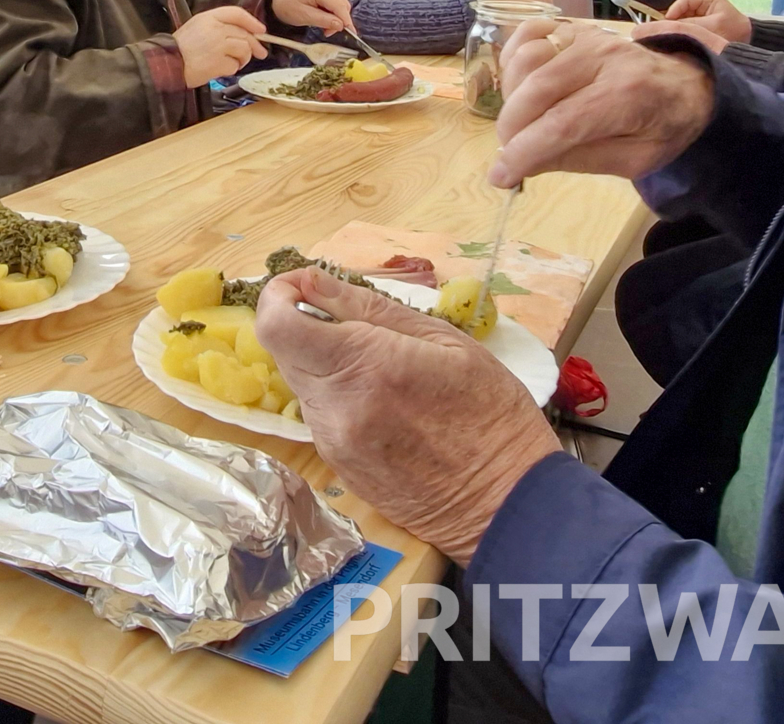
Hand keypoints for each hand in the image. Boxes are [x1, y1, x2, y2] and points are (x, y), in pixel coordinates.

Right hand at [172, 6, 266, 86]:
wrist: (168, 64)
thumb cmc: (181, 48)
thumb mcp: (197, 27)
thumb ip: (218, 26)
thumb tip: (244, 34)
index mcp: (209, 17)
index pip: (237, 14)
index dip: (252, 22)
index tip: (261, 30)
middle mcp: (215, 28)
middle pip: (245, 34)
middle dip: (255, 45)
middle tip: (260, 53)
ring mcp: (218, 45)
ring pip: (244, 50)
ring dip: (243, 59)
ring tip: (234, 63)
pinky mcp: (219, 62)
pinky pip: (235, 66)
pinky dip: (231, 70)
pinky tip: (221, 70)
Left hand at [257, 269, 558, 563]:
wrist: (507, 503)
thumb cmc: (492, 412)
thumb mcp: (443, 340)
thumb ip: (368, 307)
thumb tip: (313, 281)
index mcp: (363, 367)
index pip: (276, 325)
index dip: (278, 296)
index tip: (304, 284)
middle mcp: (335, 409)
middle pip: (281, 352)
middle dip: (300, 323)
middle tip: (345, 317)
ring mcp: (333, 444)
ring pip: (299, 383)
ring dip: (320, 360)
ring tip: (376, 360)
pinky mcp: (338, 467)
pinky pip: (319, 415)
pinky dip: (335, 393)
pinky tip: (380, 397)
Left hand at [271, 0, 354, 34]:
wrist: (277, 0)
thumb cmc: (287, 6)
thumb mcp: (304, 16)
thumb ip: (323, 20)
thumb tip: (340, 25)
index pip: (339, 6)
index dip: (346, 21)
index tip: (350, 34)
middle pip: (343, 6)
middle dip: (341, 21)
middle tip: (329, 33)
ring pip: (342, 6)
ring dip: (338, 19)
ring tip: (325, 29)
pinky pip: (336, 6)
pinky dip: (334, 15)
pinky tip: (325, 22)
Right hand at [489, 19, 714, 186]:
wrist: (690, 82)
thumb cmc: (663, 126)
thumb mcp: (633, 160)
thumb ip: (578, 159)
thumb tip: (521, 164)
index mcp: (629, 96)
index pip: (562, 124)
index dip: (524, 152)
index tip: (500, 176)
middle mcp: (605, 57)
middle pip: (537, 89)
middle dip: (512, 128)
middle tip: (510, 153)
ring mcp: (587, 36)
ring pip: (526, 60)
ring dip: (510, 98)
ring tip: (521, 123)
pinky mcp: (575, 27)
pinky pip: (528, 34)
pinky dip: (512, 60)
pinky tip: (519, 86)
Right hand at [661, 0, 751, 43]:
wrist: (749, 43)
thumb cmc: (733, 30)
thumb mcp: (711, 26)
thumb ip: (690, 25)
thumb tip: (668, 26)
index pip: (686, 0)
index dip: (674, 10)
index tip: (666, 22)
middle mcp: (704, 4)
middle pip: (682, 10)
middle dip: (675, 21)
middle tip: (665, 31)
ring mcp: (703, 15)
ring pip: (684, 20)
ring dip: (679, 28)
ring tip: (671, 36)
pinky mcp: (703, 26)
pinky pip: (689, 27)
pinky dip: (685, 33)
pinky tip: (679, 39)